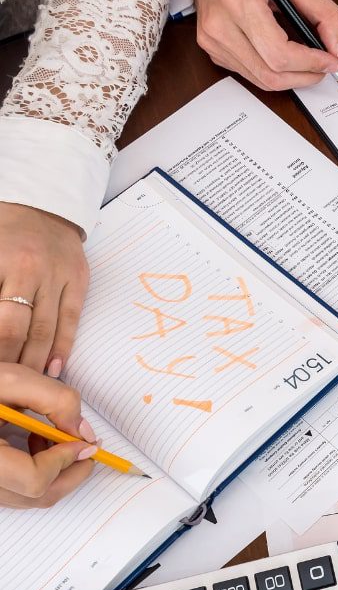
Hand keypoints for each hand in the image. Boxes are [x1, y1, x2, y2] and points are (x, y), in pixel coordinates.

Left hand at [0, 203, 89, 375]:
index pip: (0, 321)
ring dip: (36, 362)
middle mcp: (30, 270)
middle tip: (7, 384)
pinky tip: (54, 368)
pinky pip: (71, 321)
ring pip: (46, 330)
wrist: (41, 204)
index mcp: (2, 262)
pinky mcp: (78, 282)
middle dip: (11, 361)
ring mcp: (58, 277)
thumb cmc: (3, 231)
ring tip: (28, 384)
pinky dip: (62, 348)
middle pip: (20, 329)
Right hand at [0, 363, 96, 508]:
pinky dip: (38, 472)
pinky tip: (34, 442)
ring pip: (30, 498)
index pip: (33, 480)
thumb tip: (84, 433)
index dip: (65, 461)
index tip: (82, 441)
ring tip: (51, 437)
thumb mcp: (10, 380)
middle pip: (37, 496)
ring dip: (56, 471)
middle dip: (71, 471)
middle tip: (86, 447)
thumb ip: (55, 400)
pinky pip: (17, 491)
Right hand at [193, 0, 337, 90]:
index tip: (331, 60)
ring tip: (308, 63)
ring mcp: (212, 41)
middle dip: (305, 76)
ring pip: (262, 81)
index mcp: (238, 0)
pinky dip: (274, 72)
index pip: (279, 53)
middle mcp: (219, 24)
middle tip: (323, 66)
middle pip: (271, 74)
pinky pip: (251, 75)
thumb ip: (326, 15)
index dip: (311, 63)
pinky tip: (284, 57)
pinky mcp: (213, 51)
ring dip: (292, 78)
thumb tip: (336, 53)